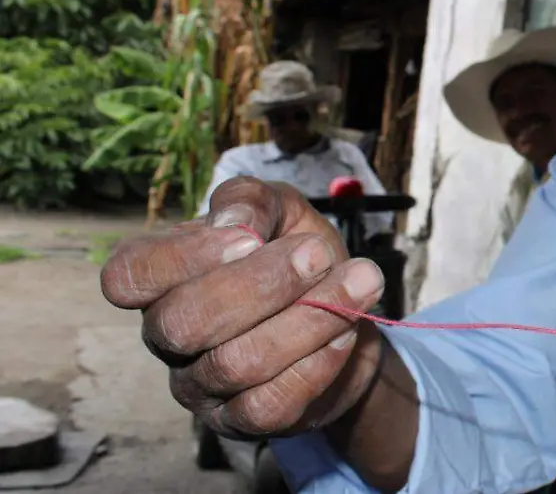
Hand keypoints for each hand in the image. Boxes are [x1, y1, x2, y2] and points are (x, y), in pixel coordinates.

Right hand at [99, 177, 387, 439]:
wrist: (347, 312)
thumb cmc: (298, 254)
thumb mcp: (281, 210)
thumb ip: (253, 201)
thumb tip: (235, 223)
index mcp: (163, 278)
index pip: (127, 276)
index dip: (183, 257)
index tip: (250, 237)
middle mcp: (167, 335)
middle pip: (182, 324)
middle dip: (261, 285)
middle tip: (318, 254)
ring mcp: (199, 385)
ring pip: (235, 364)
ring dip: (308, 318)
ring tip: (360, 282)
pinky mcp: (240, 422)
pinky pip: (268, 405)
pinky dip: (317, 364)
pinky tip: (346, 332)